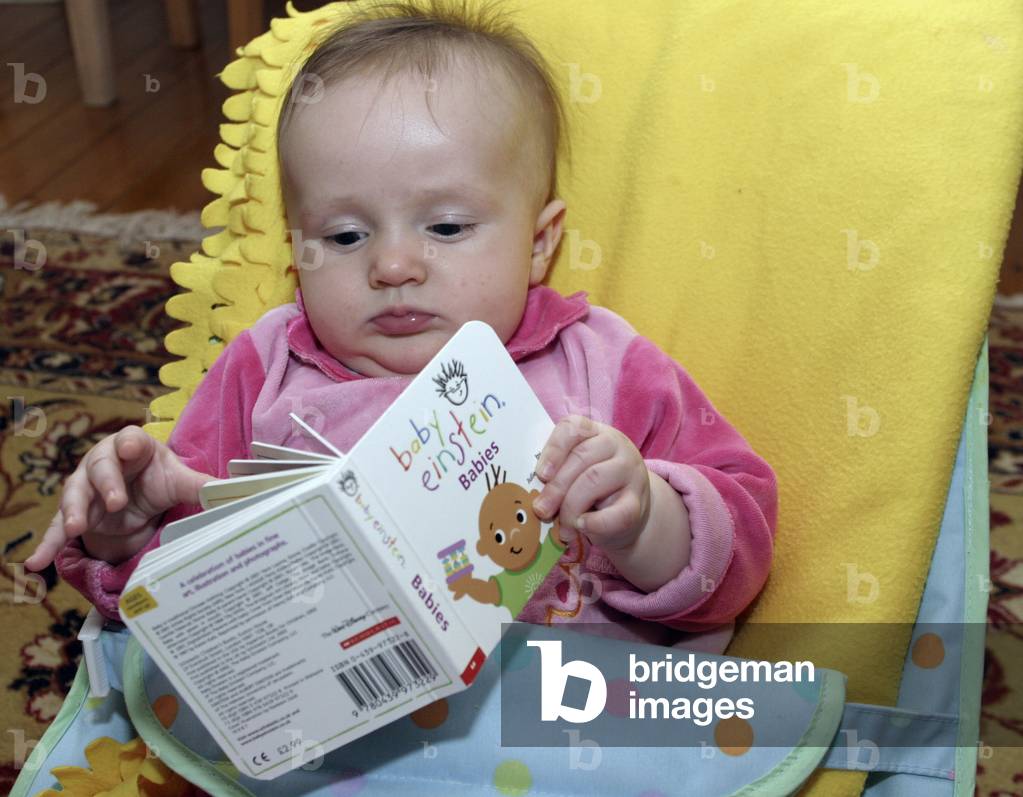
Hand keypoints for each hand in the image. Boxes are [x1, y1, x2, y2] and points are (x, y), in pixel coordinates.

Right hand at [22, 425, 213, 569]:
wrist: (138, 497)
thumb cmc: (157, 479)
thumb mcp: (179, 481)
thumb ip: (201, 484)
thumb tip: (233, 490)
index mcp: (132, 446)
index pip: (129, 440)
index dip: (128, 444)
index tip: (129, 450)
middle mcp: (103, 462)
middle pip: (99, 467)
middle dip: (106, 483)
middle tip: (115, 502)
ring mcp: (85, 487)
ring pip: (74, 494)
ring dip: (73, 511)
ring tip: (75, 529)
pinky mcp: (76, 514)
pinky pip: (56, 529)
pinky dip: (47, 545)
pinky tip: (36, 563)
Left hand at [532, 415, 650, 551]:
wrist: (625, 514)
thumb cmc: (591, 490)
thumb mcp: (575, 473)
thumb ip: (557, 474)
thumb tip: (532, 493)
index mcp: (596, 432)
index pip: (573, 427)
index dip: (554, 449)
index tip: (541, 474)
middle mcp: (617, 446)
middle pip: (582, 458)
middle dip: (556, 487)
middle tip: (541, 510)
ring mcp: (631, 473)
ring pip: (594, 480)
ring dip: (571, 507)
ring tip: (561, 527)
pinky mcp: (638, 503)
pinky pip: (617, 512)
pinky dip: (596, 522)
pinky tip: (582, 527)